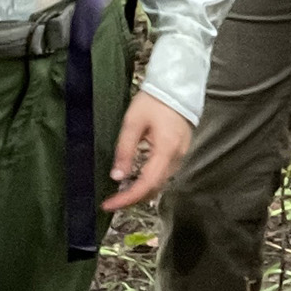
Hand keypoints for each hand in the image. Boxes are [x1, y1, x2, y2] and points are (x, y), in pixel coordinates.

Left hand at [100, 95, 201, 220]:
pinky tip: (135, 180)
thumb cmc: (154, 100)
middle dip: (132, 198)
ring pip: (160, 183)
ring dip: (140, 191)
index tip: (109, 205)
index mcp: (166, 150)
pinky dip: (149, 181)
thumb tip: (117, 176)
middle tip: (111, 202)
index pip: (146, 184)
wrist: (177, 86)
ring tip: (120, 194)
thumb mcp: (132, 123)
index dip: (127, 198)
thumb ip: (125, 151)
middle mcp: (177, 157)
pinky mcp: (180, 152)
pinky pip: (164, 174)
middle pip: (155, 188)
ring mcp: (181, 155)